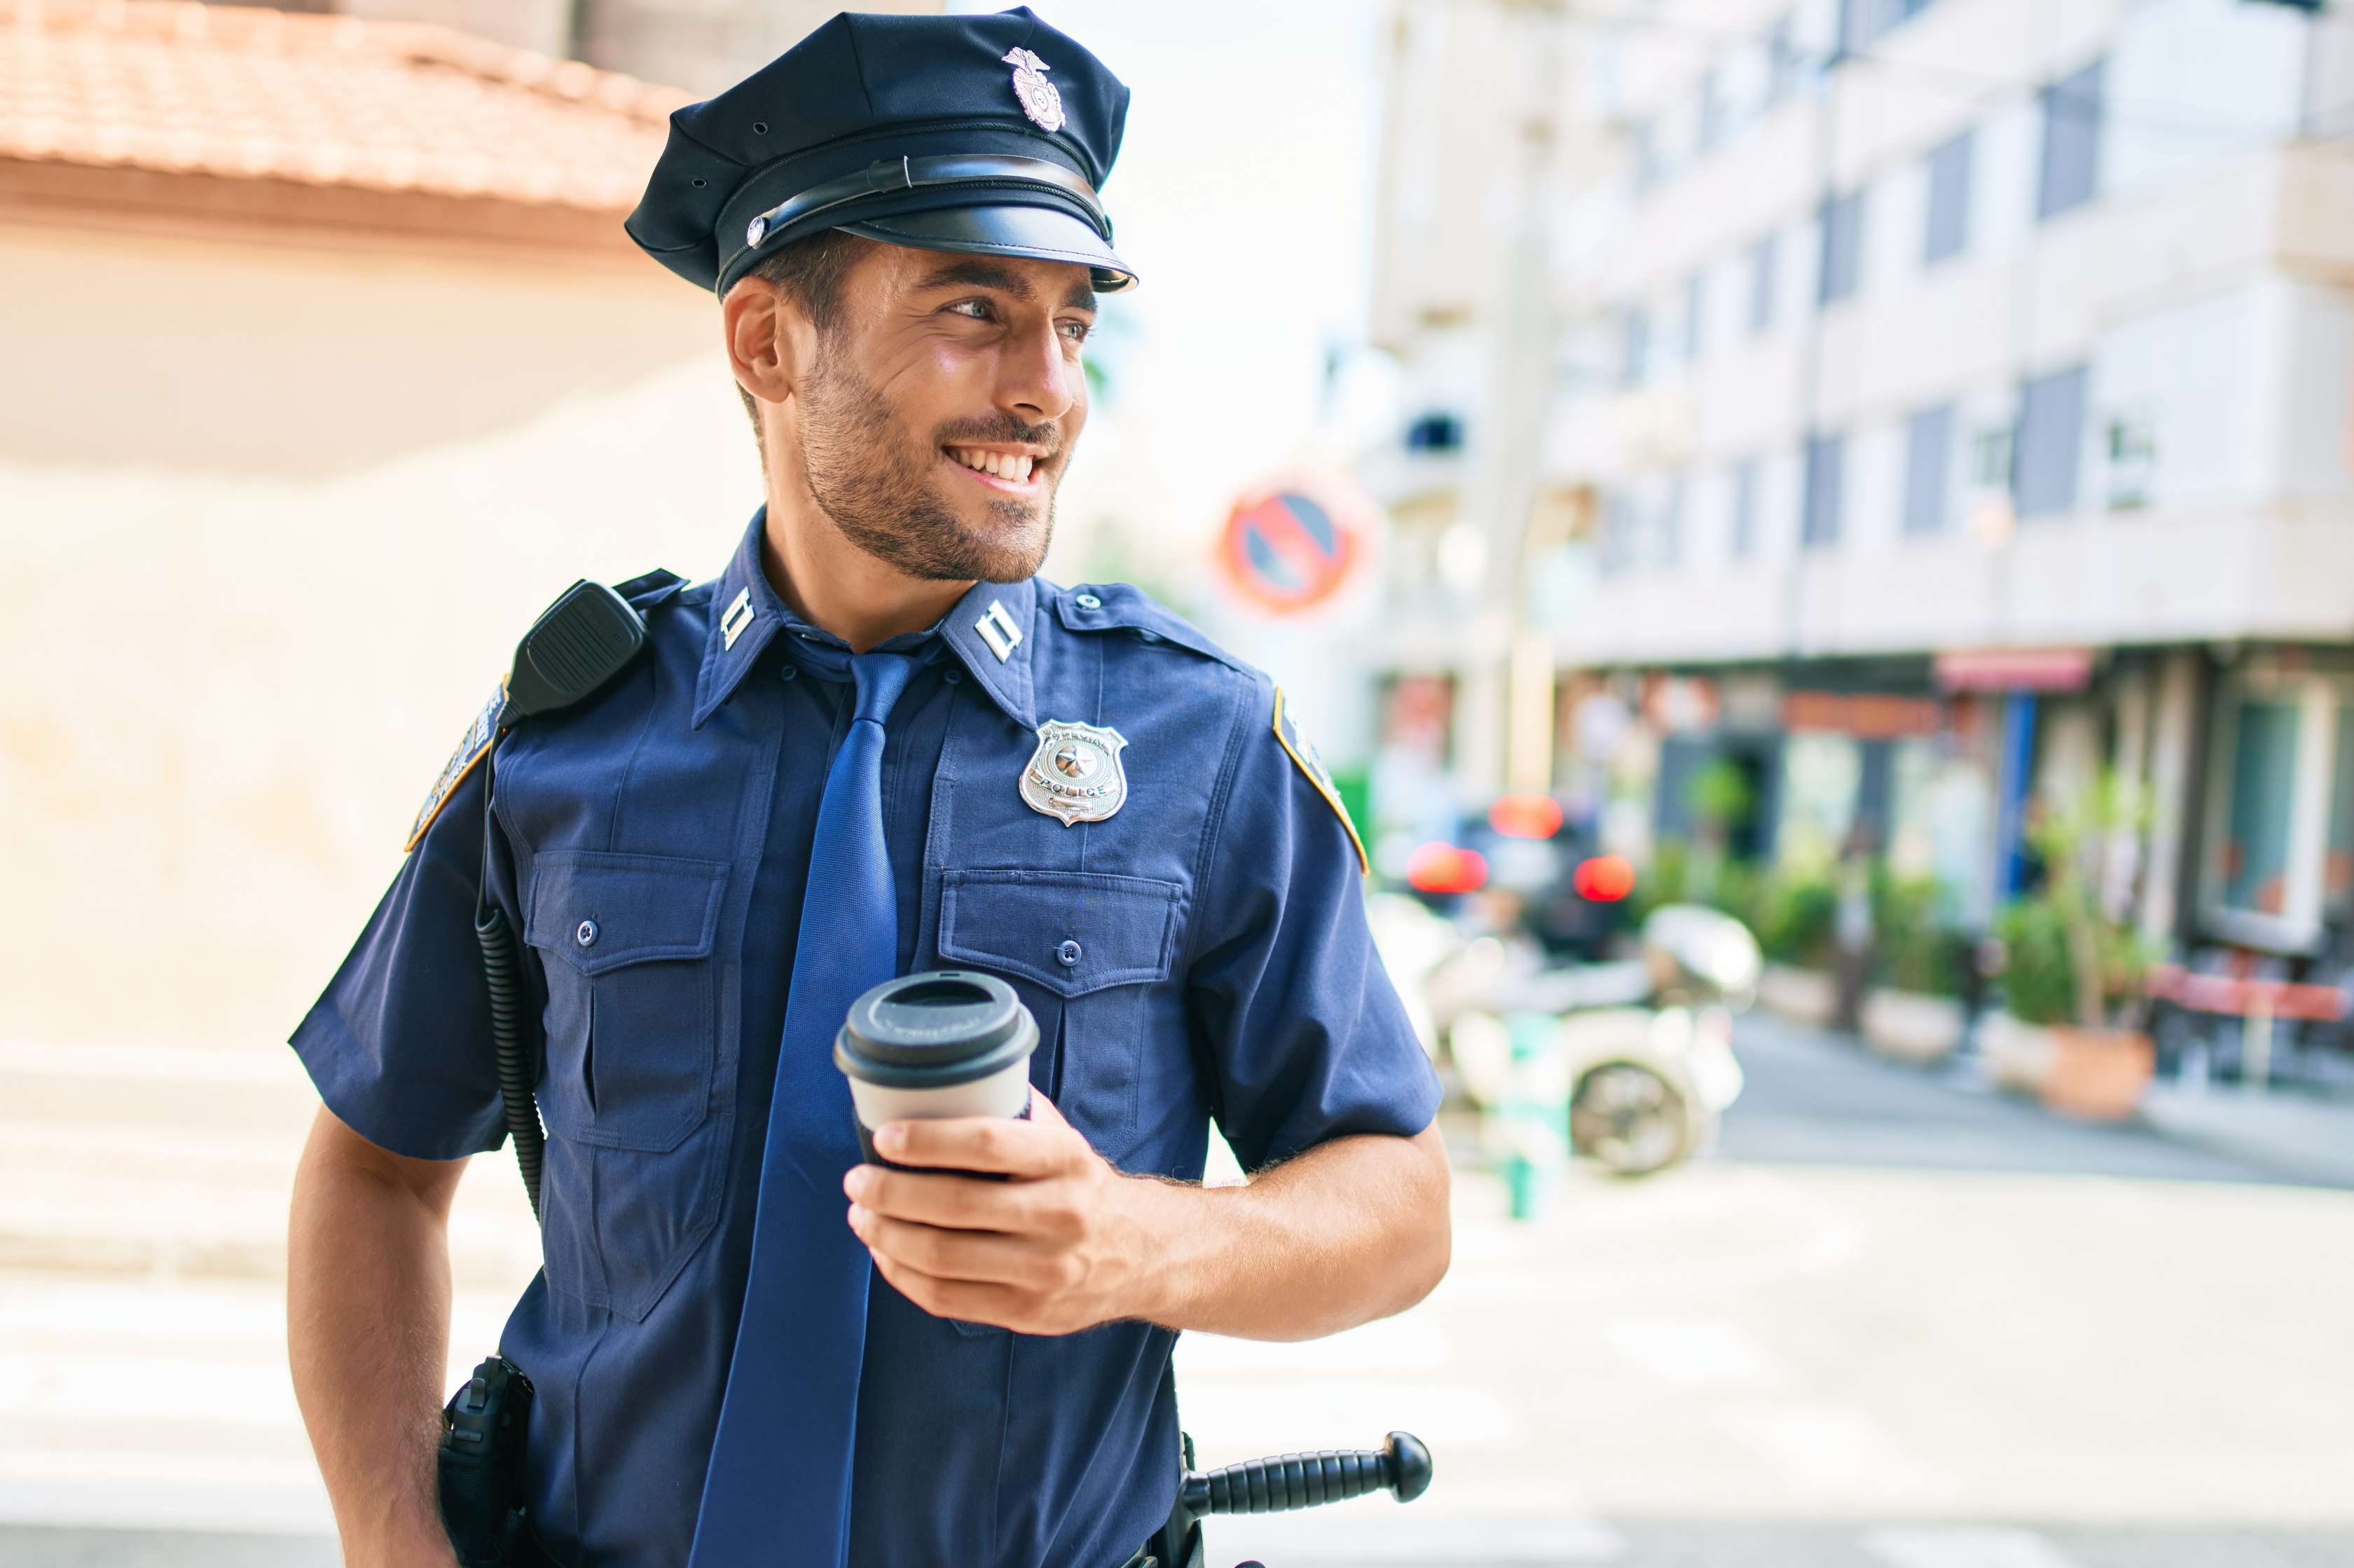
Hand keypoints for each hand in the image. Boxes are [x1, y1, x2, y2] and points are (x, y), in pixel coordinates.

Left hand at [843, 1095, 1164, 1335]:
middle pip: (955, 1205)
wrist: (1140, 1253)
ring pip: (943, 1257)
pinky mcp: (1028, 1312)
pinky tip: (884, 1253)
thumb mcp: (1063, 1139)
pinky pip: (946, 1298)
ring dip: (886, 1235)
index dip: (927, 1140)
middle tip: (857, 1180)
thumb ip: (1010, 1114)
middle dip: (890, 1192)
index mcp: (1066, 1159)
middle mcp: (1061, 1215)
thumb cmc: (1079, 1184)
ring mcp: (1045, 1271)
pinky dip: (902, 1275)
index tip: (885, 1137)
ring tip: (861, 1216)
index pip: (988, 1142)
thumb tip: (932, 1084)